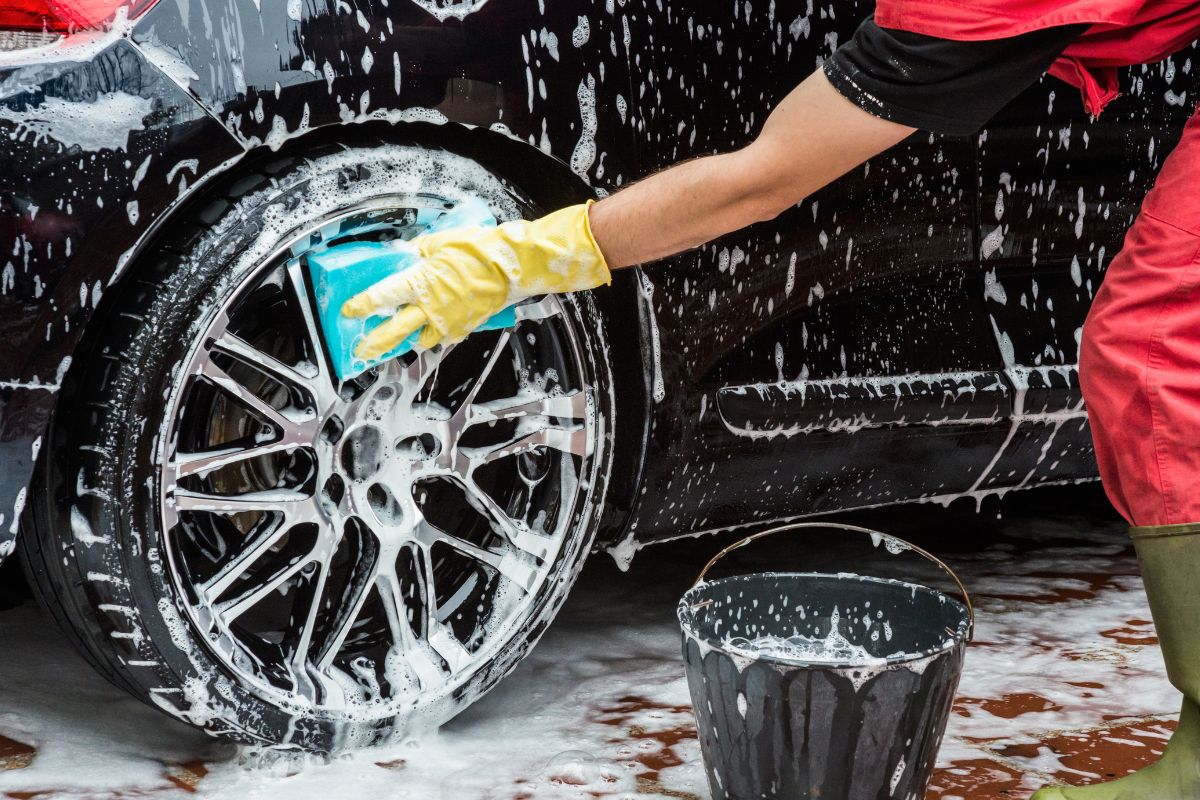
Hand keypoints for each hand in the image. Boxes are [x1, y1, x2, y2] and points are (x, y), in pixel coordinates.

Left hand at [341, 202, 610, 357]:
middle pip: (395, 330)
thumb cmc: (480, 250)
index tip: (349, 311)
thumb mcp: (442, 242)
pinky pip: (445, 335)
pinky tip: (436, 329)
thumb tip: (408, 255)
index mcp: (420, 282)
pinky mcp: (466, 326)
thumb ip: (421, 252)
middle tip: (362, 350)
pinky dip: (438, 334)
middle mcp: (431, 307)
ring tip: (402, 340)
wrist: (513, 266)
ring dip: (410, 340)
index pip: (382, 296)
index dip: (363, 306)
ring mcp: (449, 320)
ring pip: (422, 339)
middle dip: (376, 342)